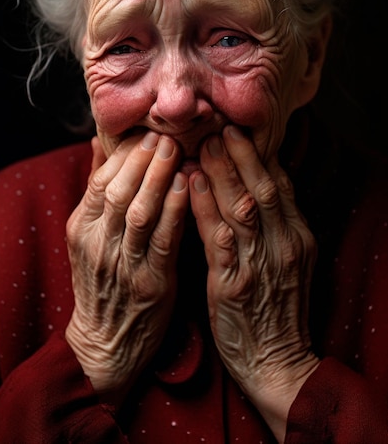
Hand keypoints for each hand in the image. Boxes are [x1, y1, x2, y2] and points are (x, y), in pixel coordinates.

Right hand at [65, 132, 188, 405]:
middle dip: (141, 159)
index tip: (144, 132)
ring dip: (157, 177)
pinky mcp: (150, 283)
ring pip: (139, 211)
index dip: (123, 154)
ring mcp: (123, 264)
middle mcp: (98, 243)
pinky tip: (186, 186)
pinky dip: (173, 210)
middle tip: (163, 133)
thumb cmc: (103, 280)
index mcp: (82, 227)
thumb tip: (99, 142)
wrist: (106, 340)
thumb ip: (97, 189)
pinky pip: (163, 240)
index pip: (100, 180)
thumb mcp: (88, 235)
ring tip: (174, 149)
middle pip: (119, 191)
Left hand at [189, 125, 318, 441]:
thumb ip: (274, 226)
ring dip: (222, 172)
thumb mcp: (287, 263)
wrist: (276, 361)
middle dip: (240, 155)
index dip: (259, 157)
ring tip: (203, 144)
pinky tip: (192, 184)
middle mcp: (283, 246)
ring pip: (243, 207)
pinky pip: (219, 238)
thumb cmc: (275, 308)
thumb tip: (254, 187)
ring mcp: (261, 265)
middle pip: (263, 188)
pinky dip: (206, 207)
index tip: (239, 132)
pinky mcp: (234, 285)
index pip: (281, 186)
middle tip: (219, 128)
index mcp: (297, 238)